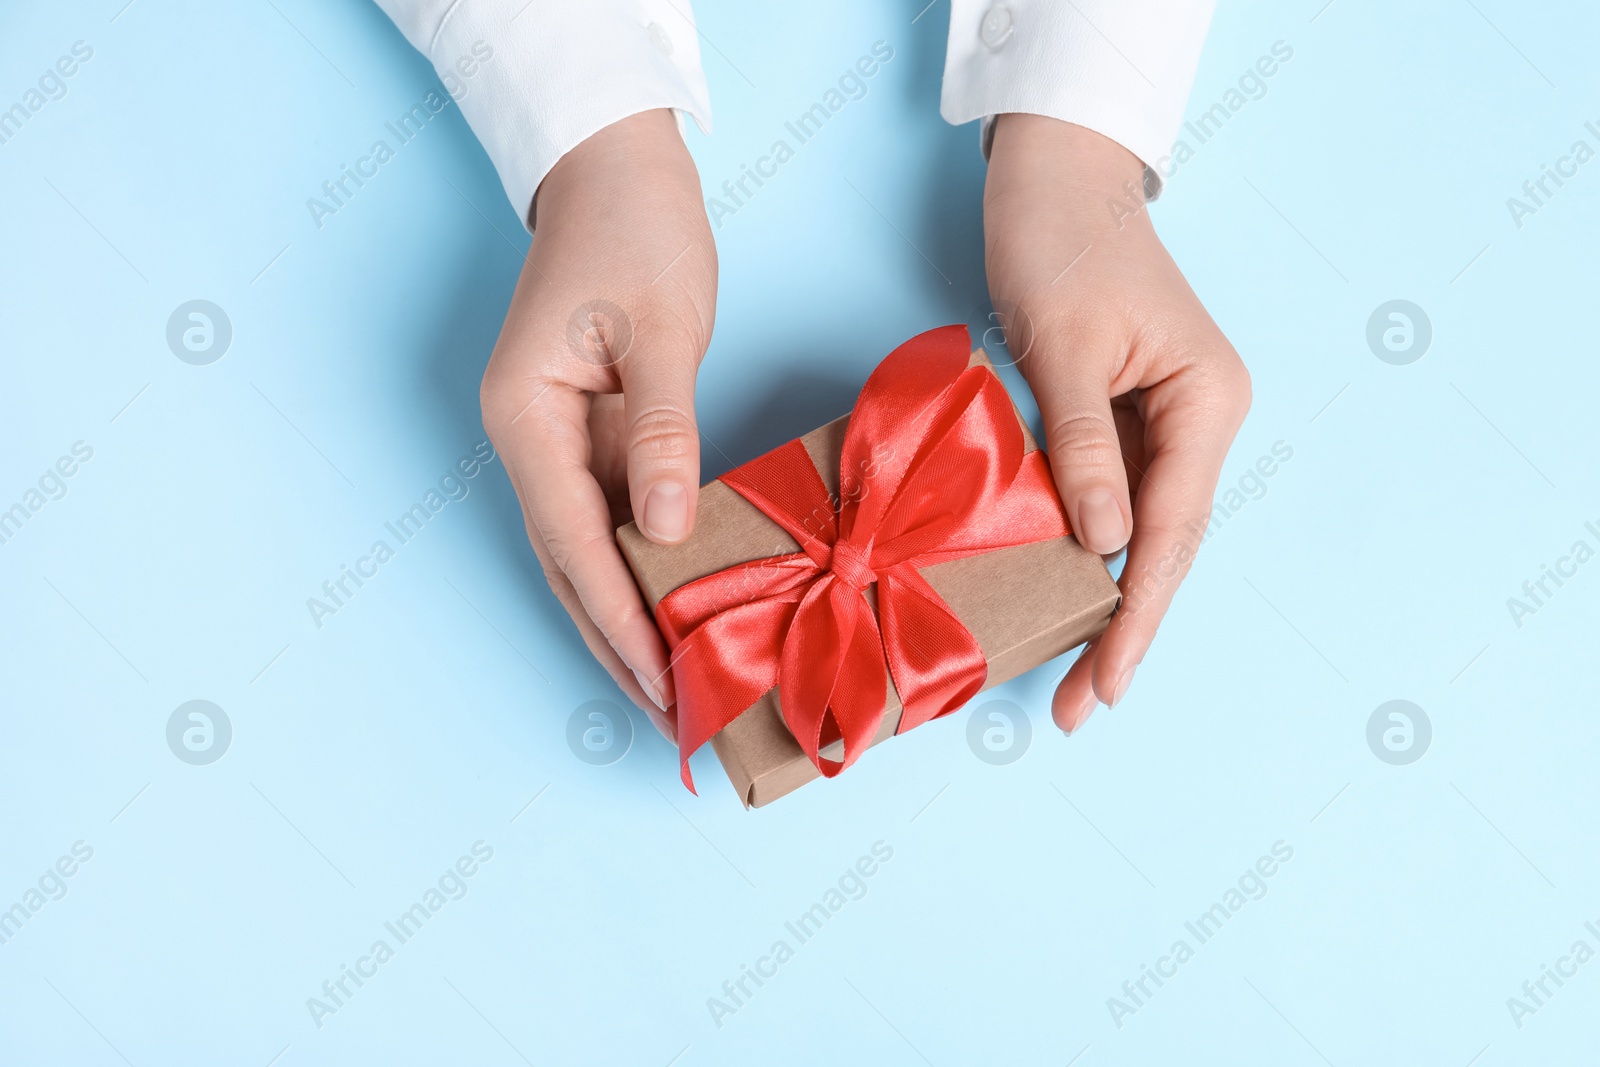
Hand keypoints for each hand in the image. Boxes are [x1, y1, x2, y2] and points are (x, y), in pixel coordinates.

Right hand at [479, 109, 716, 742]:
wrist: (615, 171)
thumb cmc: (635, 231)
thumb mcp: (661, 328)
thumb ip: (662, 431)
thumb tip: (665, 530)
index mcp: (525, 415)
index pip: (573, 540)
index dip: (617, 616)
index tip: (661, 679)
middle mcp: (525, 438)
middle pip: (565, 565)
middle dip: (614, 642)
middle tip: (668, 712)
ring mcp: (551, 439)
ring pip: (582, 551)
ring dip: (621, 617)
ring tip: (669, 684)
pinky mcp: (586, 432)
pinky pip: (607, 518)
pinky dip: (636, 569)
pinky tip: (672, 606)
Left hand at [982, 114, 1251, 733]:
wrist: (1055, 179)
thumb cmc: (1060, 244)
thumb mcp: (1063, 347)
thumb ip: (1084, 447)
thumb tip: (1101, 543)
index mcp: (1208, 401)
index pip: (1172, 531)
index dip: (1137, 614)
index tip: (1105, 682)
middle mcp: (1201, 418)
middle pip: (1165, 546)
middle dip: (1124, 628)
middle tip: (1079, 708)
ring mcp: (1169, 420)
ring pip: (1141, 532)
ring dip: (1107, 601)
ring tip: (1073, 679)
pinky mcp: (1128, 417)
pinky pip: (1112, 499)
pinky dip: (1087, 551)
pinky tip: (1061, 598)